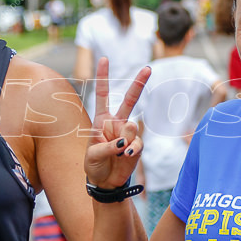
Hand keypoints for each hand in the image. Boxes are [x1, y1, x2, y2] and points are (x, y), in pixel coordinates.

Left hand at [84, 57, 150, 188]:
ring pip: (132, 128)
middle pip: (129, 100)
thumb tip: (125, 141)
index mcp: (101, 120)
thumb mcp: (93, 155)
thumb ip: (107, 146)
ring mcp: (128, 134)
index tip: (105, 58)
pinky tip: (125, 156)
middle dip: (139, 84)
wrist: (105, 182)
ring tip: (117, 152)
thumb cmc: (94, 165)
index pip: (103, 95)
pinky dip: (131, 150)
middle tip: (148, 68)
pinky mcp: (137, 146)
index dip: (103, 76)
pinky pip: (137, 144)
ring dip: (124, 140)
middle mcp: (116, 123)